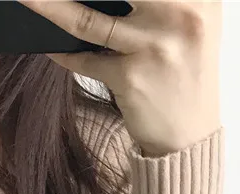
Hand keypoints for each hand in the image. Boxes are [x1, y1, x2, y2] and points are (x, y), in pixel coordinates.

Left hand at [18, 0, 221, 155]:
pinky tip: (52, 47)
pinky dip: (64, 53)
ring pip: (87, 18)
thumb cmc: (183, 73)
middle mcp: (182, 12)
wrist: (188, 135)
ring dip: (49, 7)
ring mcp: (154, 45)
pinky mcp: (131, 77)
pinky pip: (84, 59)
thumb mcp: (189, 22)